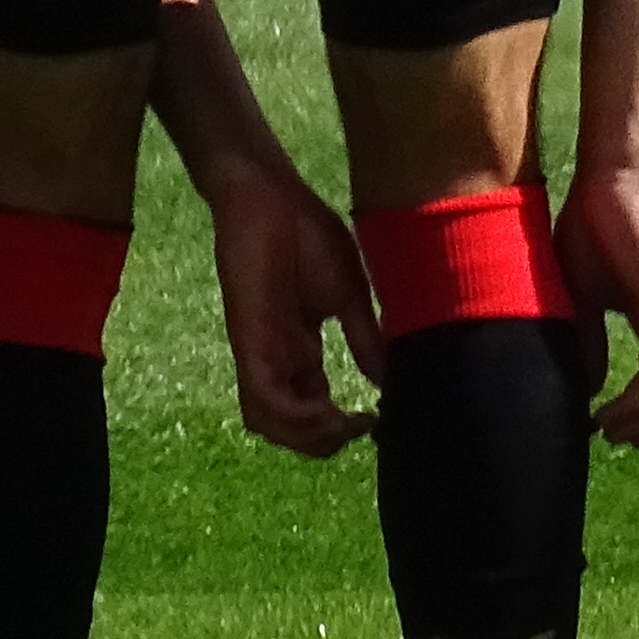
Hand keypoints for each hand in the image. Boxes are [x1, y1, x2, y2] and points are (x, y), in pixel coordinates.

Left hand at [201, 158, 380, 453]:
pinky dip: (295, 418)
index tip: (377, 419)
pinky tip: (330, 410)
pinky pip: (262, 399)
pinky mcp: (249, 342)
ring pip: (271, 424)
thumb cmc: (306, 234)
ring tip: (344, 424)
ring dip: (309, 438)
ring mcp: (260, 353)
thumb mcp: (350, 295)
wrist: (270, 196)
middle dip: (327, 441)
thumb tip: (389, 378)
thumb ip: (366, 338)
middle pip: (291, 429)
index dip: (344, 427)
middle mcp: (278, 361)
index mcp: (300, 352)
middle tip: (361, 427)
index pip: (315, 410)